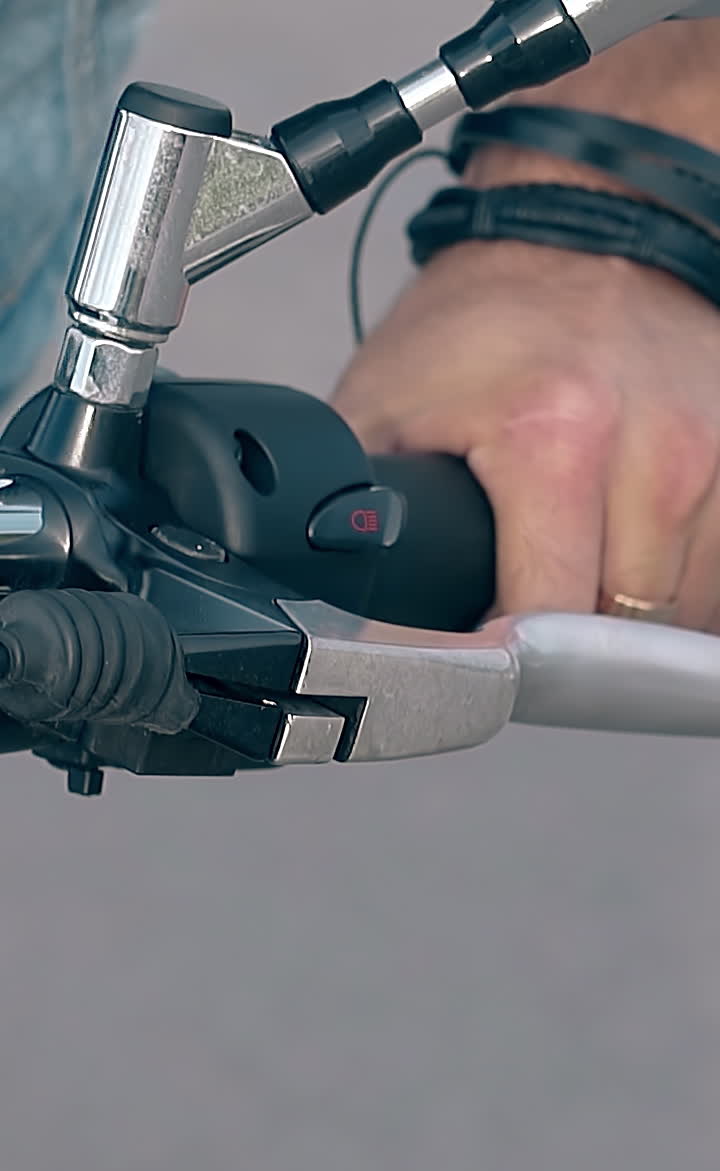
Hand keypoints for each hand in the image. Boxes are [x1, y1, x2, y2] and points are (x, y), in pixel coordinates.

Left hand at [332, 236, 719, 629]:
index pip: (551, 619)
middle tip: (528, 615)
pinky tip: (629, 551)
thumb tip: (340, 604)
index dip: (511, 660)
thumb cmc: (486, 315)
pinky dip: (678, 586)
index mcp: (553, 435)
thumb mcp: (384, 407)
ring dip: (628, 619)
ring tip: (579, 570)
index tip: (488, 662)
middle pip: (624, 631)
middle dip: (571, 646)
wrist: (589, 221)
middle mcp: (655, 447)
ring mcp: (715, 451)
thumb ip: (357, 512)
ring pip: (686, 612)